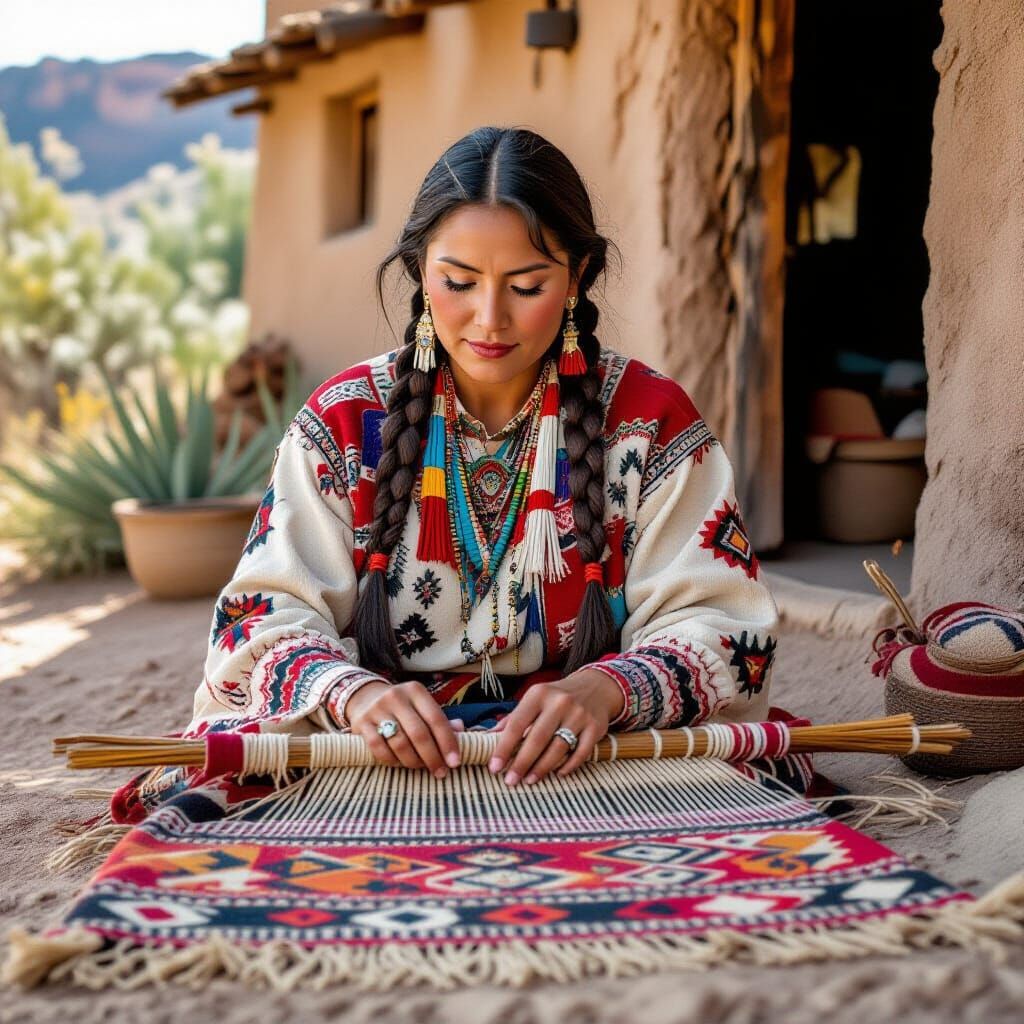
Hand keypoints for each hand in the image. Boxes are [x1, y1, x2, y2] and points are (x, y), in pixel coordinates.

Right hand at [344, 680, 462, 778]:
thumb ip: (440, 720)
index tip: (455, 762)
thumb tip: (460, 730)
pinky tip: (400, 763)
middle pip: (419, 733)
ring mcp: (377, 710)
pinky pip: (379, 749)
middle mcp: (396, 697)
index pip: (436, 718)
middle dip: (433, 757)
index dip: (448, 742)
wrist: (366, 698)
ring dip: (414, 761)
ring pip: (400, 743)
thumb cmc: (403, 708)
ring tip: (421, 767)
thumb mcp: (421, 707)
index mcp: (415, 691)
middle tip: (440, 772)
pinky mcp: (361, 724)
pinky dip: (392, 761)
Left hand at [488, 669, 623, 785]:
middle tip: (510, 781)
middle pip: (537, 739)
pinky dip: (568, 766)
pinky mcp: (595, 727)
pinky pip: (581, 753)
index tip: (494, 767)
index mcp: (539, 694)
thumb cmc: (556, 698)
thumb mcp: (534, 700)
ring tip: (530, 780)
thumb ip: (513, 719)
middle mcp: (559, 702)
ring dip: (542, 768)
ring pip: (558, 748)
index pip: (517, 724)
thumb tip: (487, 737)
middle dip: (522, 763)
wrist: (595, 687)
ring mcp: (579, 715)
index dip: (504, 747)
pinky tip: (558, 774)